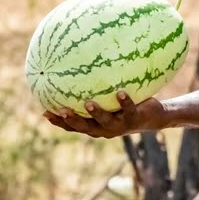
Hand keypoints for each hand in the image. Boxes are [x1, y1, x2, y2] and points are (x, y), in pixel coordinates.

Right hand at [44, 93, 169, 137]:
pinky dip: (125, 102)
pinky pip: (129, 110)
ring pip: (106, 122)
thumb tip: (76, 70)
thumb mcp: (108, 99)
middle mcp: (105, 129)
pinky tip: (121, 92)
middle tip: (61, 110)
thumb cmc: (125, 106)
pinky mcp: (135, 119)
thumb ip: (94, 91)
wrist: (153, 117)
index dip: (59, 122)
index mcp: (95, 126)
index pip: (73, 127)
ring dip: (97, 114)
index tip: (45, 112)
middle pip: (85, 128)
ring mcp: (120, 125)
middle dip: (73, 121)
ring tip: (88, 103)